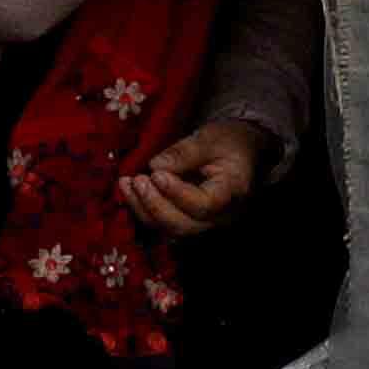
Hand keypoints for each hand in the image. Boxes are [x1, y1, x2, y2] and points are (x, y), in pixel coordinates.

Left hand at [121, 117, 273, 236]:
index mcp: (233, 192)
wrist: (241, 152)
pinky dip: (143, 210)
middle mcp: (220, 216)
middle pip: (184, 225)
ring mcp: (204, 223)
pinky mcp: (188, 221)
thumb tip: (155, 166)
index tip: (157, 174)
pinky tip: (128, 190)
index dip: (178, 194)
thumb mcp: (211, 138)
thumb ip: (185, 152)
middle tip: (138, 180)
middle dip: (156, 205)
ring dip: (144, 209)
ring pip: (170, 229)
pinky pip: (163, 224)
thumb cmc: (230, 142)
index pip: (205, 204)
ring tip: (127, 183)